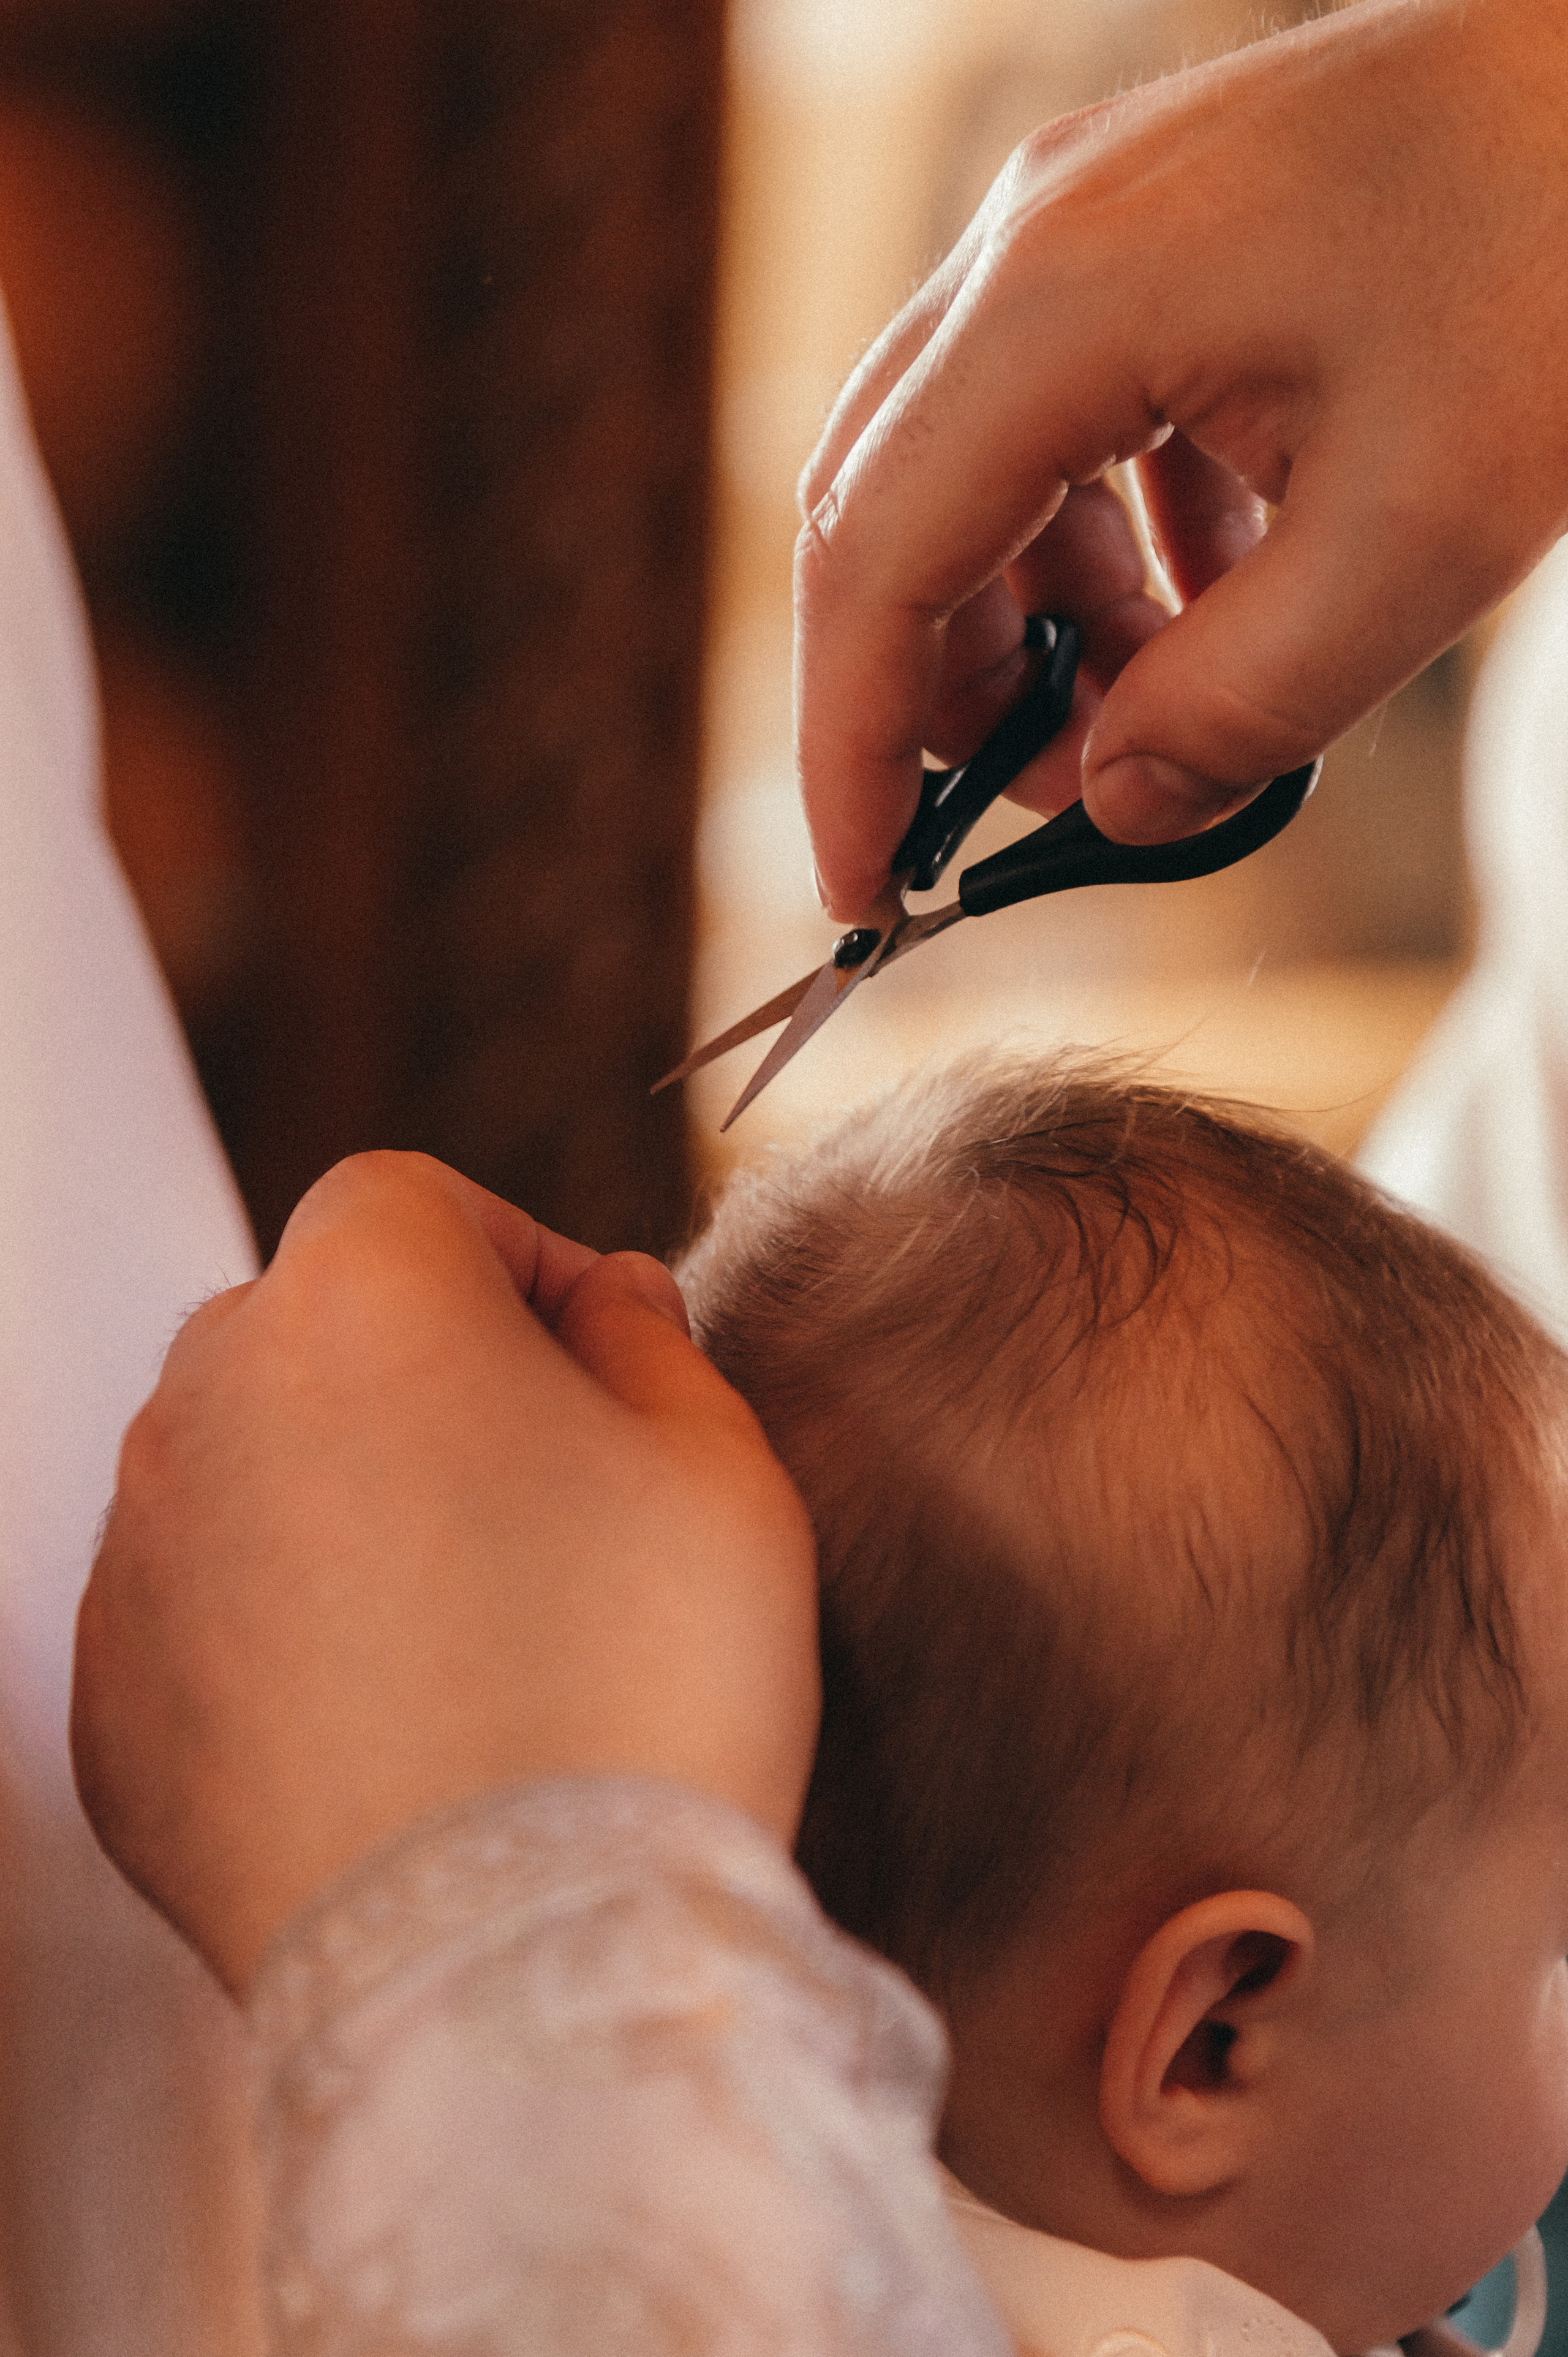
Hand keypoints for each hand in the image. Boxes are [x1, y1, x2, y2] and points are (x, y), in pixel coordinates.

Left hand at [71, 1153, 817, 1995]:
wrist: (515, 1968)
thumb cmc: (642, 1687)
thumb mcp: (721, 1464)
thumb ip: (651, 1336)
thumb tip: (599, 1299)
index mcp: (359, 1302)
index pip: (413, 1199)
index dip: (514, 1258)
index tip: (593, 1357)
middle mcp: (207, 1404)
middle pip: (311, 1325)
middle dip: (421, 1373)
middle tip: (544, 1492)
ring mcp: (137, 1562)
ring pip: (246, 1466)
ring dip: (343, 1496)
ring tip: (471, 1621)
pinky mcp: (107, 1710)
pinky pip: (199, 1613)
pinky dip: (278, 1630)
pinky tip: (391, 1716)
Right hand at [796, 0, 1567, 916]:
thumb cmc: (1564, 249)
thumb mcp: (1421, 532)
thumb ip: (1245, 705)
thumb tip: (1120, 807)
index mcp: (1059, 301)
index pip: (871, 565)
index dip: (850, 750)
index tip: (866, 894)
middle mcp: (1030, 243)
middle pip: (891, 519)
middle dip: (942, 695)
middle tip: (1050, 805)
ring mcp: (1081, 225)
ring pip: (973, 477)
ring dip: (1038, 626)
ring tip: (1158, 712)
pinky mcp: (1144, 234)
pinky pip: (1065, 422)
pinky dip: (1111, 546)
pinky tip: (1221, 600)